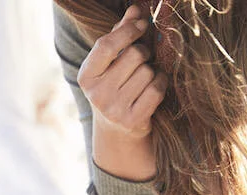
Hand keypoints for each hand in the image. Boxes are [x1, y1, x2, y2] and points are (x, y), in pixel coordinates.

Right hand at [77, 4, 167, 179]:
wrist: (116, 130)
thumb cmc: (115, 86)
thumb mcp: (110, 63)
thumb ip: (120, 35)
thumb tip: (135, 9)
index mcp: (86, 76)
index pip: (106, 45)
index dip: (128, 30)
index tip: (141, 24)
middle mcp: (96, 94)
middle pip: (133, 56)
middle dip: (143, 52)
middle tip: (141, 60)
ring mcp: (113, 109)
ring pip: (148, 72)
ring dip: (153, 71)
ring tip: (144, 79)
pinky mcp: (132, 120)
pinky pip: (157, 89)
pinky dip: (160, 84)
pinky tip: (153, 89)